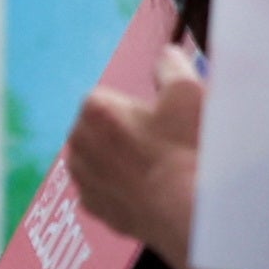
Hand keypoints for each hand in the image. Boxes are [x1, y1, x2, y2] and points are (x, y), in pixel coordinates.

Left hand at [65, 59, 204, 252]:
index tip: (162, 119)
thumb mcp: (189, 92)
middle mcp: (78, 144)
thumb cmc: (190, 150)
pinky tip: (153, 189)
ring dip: (125, 159)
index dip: (139, 106)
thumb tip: (164, 55)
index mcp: (94, 110)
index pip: (108, 95)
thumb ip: (171, 66)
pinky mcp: (95, 209)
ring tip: (160, 167)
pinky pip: (109, 188)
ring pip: (104, 158)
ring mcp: (83, 180)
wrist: (191, 212)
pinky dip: (126, 187)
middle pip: (103, 127)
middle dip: (127, 131)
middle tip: (165, 143)